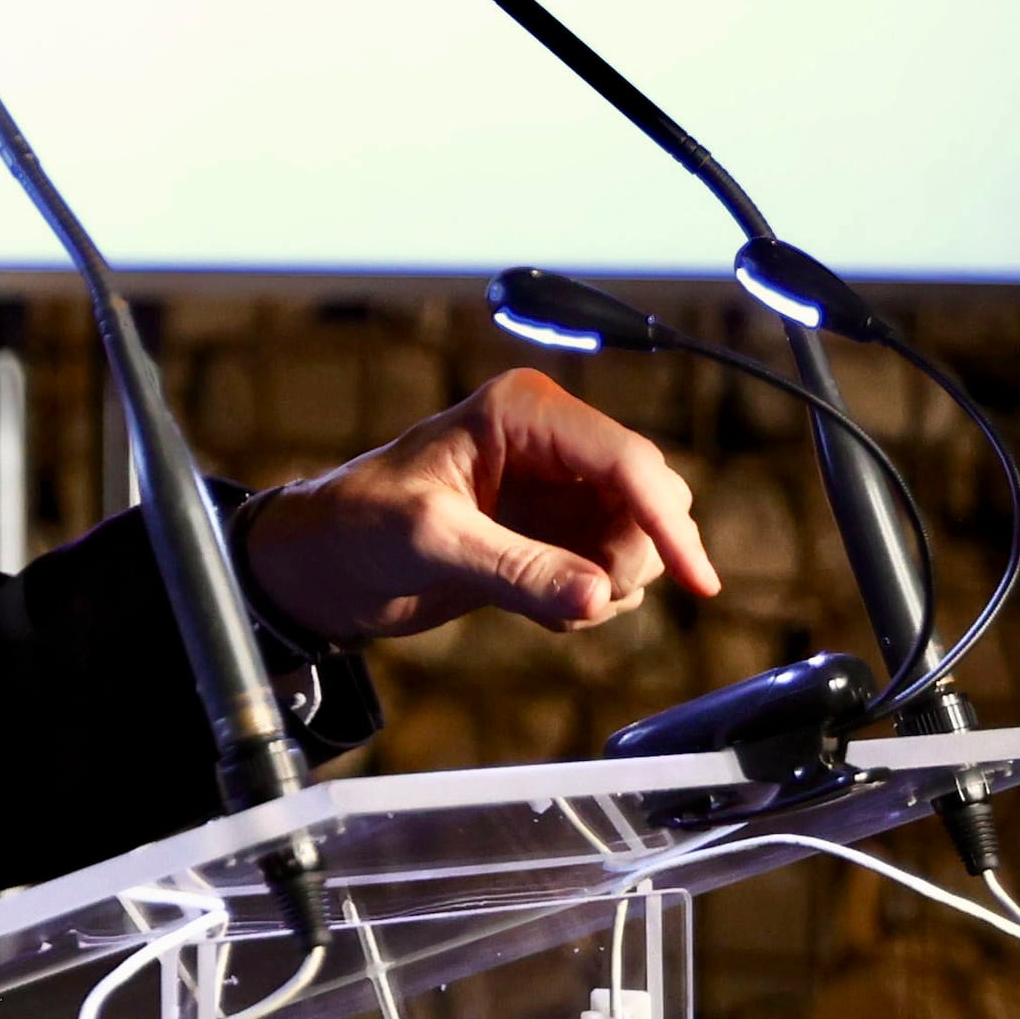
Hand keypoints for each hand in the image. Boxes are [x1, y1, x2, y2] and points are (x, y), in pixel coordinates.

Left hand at [242, 367, 720, 645]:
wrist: (321, 567)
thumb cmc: (356, 527)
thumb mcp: (431, 543)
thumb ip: (517, 569)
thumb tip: (598, 595)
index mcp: (524, 411)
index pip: (627, 461)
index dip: (668, 522)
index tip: (698, 581)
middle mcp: (552, 441)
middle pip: (650, 498)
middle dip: (629, 558)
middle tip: (579, 597)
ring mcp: (557, 489)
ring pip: (639, 539)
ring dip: (606, 584)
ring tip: (538, 602)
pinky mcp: (553, 533)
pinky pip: (612, 569)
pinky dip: (588, 598)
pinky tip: (536, 606)